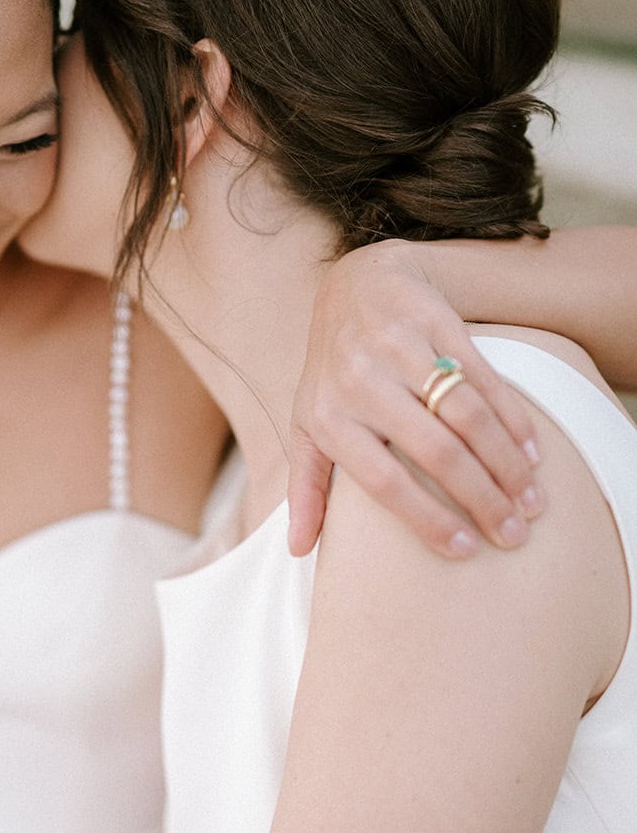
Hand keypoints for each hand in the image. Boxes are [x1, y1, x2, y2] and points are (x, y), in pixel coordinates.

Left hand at [289, 240, 541, 557]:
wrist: (356, 282)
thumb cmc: (332, 371)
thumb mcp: (307, 422)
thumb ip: (306, 486)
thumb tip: (301, 550)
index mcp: (328, 417)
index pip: (383, 480)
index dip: (427, 518)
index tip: (466, 550)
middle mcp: (361, 381)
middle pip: (435, 451)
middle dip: (482, 498)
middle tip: (513, 535)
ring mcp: (399, 347)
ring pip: (467, 415)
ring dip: (507, 463)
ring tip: (531, 502)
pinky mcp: (435, 321)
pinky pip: (484, 377)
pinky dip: (513, 418)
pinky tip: (532, 453)